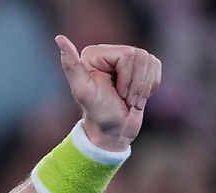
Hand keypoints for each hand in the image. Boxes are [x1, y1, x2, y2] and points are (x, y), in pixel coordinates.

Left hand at [56, 35, 160, 150]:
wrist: (113, 131)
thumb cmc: (98, 113)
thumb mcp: (83, 91)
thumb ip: (71, 66)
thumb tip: (59, 38)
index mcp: (93, 54)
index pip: (127, 55)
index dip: (127, 77)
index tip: (117, 94)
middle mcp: (108, 52)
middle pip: (141, 57)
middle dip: (136, 84)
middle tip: (125, 100)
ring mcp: (125, 59)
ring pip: (150, 61)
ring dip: (143, 87)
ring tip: (131, 101)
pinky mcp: (139, 67)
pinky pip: (156, 66)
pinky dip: (150, 85)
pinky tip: (138, 96)